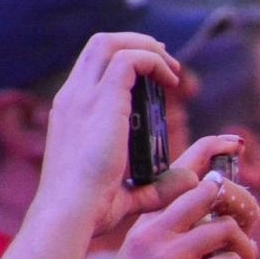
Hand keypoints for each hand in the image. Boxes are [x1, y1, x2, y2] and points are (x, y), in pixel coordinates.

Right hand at [35, 32, 182, 233]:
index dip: (123, 60)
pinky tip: (171, 83)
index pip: (91, 68)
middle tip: (166, 61)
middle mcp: (72, 98)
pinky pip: (129, 60)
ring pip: (110, 43)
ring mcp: (83, 97)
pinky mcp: (102, 100)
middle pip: (99, 44)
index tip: (154, 75)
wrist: (69, 215)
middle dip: (136, 43)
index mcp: (69, 114)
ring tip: (172, 68)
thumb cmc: (90, 213)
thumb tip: (190, 180)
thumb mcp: (125, 195)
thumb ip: (156, 188)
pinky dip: (153, 62)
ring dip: (146, 47)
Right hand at [51, 163, 259, 258]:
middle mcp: (156, 232)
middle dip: (238, 209)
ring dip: (247, 252)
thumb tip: (221, 232)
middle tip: (245, 236)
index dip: (213, 162)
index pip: (181, 175)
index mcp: (144, 224)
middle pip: (211, 192)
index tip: (235, 163)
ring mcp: (170, 256)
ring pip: (228, 230)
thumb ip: (171, 240)